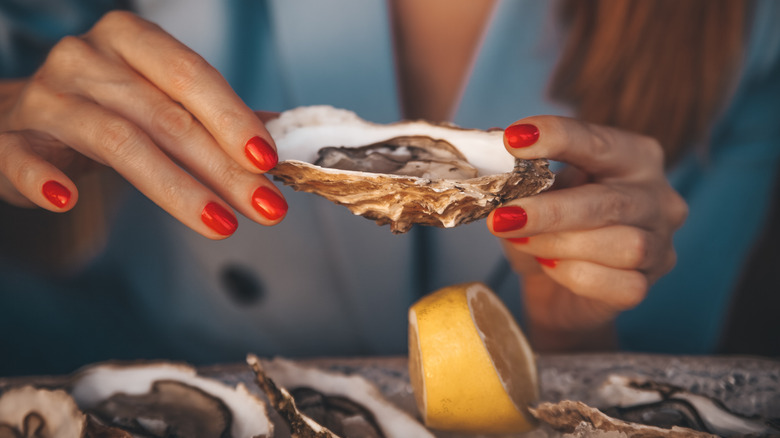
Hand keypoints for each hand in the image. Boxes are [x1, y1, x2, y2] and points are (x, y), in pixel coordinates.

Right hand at [0, 11, 286, 238]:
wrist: (20, 120)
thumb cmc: (105, 108)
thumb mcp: (159, 99)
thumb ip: (215, 116)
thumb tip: (280, 135)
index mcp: (131, 41)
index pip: (191, 75)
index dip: (233, 119)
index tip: (270, 161)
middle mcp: (86, 60)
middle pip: (165, 115)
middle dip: (223, 167)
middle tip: (265, 206)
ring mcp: (46, 98)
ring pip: (117, 140)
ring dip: (175, 187)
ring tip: (221, 223)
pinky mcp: (9, 139)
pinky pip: (24, 158)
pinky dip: (44, 179)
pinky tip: (69, 201)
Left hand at [487, 116, 687, 349]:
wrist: (556, 289)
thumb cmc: (547, 228)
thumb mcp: (531, 194)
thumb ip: (520, 175)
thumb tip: (489, 147)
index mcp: (633, 157)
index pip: (598, 141)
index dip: (557, 137)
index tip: (513, 140)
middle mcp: (657, 196)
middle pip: (610, 202)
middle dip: (551, 210)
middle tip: (502, 216)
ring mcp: (659, 244)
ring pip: (622, 245)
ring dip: (560, 244)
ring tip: (523, 242)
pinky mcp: (646, 286)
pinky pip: (619, 285)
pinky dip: (575, 276)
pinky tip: (550, 267)